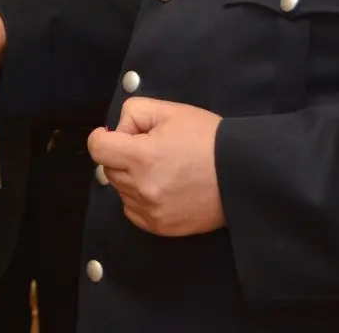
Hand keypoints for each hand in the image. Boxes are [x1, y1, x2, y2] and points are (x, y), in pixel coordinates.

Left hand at [87, 98, 224, 236]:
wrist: (241, 173)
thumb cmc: (208, 139)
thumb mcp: (170, 110)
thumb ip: (133, 113)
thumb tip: (117, 131)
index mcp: (141, 157)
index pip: (97, 149)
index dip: (102, 137)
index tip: (112, 135)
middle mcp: (142, 188)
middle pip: (108, 169)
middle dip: (121, 155)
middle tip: (150, 147)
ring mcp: (151, 211)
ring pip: (121, 190)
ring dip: (131, 177)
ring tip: (161, 167)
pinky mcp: (160, 227)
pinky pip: (133, 211)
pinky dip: (139, 198)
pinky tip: (161, 186)